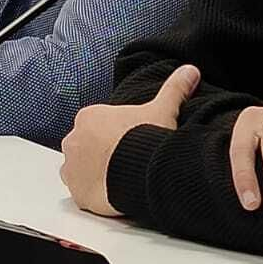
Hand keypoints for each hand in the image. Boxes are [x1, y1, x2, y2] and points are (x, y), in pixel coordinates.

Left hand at [60, 64, 200, 216]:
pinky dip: (92, 192)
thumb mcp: (163, 110)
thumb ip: (174, 89)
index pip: (100, 125)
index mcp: (89, 116)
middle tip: (127, 160)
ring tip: (120, 176)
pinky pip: (80, 191)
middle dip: (104, 152)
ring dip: (95, 172)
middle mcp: (73, 139)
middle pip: (88, 146)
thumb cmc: (147, 139)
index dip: (118, 133)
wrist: (140, 172)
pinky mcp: (76, 190)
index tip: (133, 141)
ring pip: (81, 168)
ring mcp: (71, 167)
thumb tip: (191, 71)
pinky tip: (111, 191)